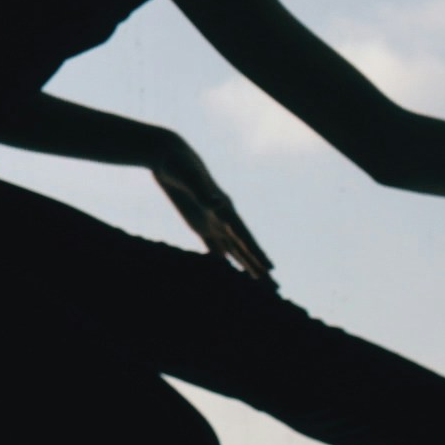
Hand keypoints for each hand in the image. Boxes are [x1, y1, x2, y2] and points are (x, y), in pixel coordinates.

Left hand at [151, 141, 274, 283]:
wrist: (169, 158)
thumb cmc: (180, 165)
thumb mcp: (190, 178)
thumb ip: (203, 193)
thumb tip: (218, 205)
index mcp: (225, 209)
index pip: (244, 236)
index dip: (256, 252)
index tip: (270, 269)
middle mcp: (223, 219)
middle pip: (244, 248)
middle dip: (258, 267)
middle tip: (274, 287)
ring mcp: (213, 222)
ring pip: (233, 250)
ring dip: (246, 266)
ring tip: (260, 283)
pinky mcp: (199, 224)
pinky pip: (212, 247)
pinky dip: (220, 260)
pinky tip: (227, 273)